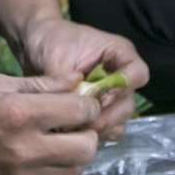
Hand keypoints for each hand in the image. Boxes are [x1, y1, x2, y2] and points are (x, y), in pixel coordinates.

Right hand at [0, 73, 105, 174]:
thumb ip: (40, 84)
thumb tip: (77, 82)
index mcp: (20, 115)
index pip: (82, 112)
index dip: (88, 105)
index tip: (80, 103)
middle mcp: (27, 150)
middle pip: (88, 148)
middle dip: (88, 133)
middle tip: (74, 125)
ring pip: (75, 169)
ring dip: (74, 153)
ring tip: (57, 140)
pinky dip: (52, 167)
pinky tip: (34, 155)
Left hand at [15, 17, 148, 141]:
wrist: (36, 45)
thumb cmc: (50, 40)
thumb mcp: (55, 55)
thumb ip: (64, 82)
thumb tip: (68, 108)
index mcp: (118, 53)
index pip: (138, 73)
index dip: (124, 87)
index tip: (101, 96)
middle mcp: (119, 75)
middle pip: (128, 103)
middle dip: (109, 116)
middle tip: (86, 123)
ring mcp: (111, 95)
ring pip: (120, 120)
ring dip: (102, 128)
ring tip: (78, 129)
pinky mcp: (100, 110)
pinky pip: (108, 129)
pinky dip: (95, 134)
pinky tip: (75, 132)